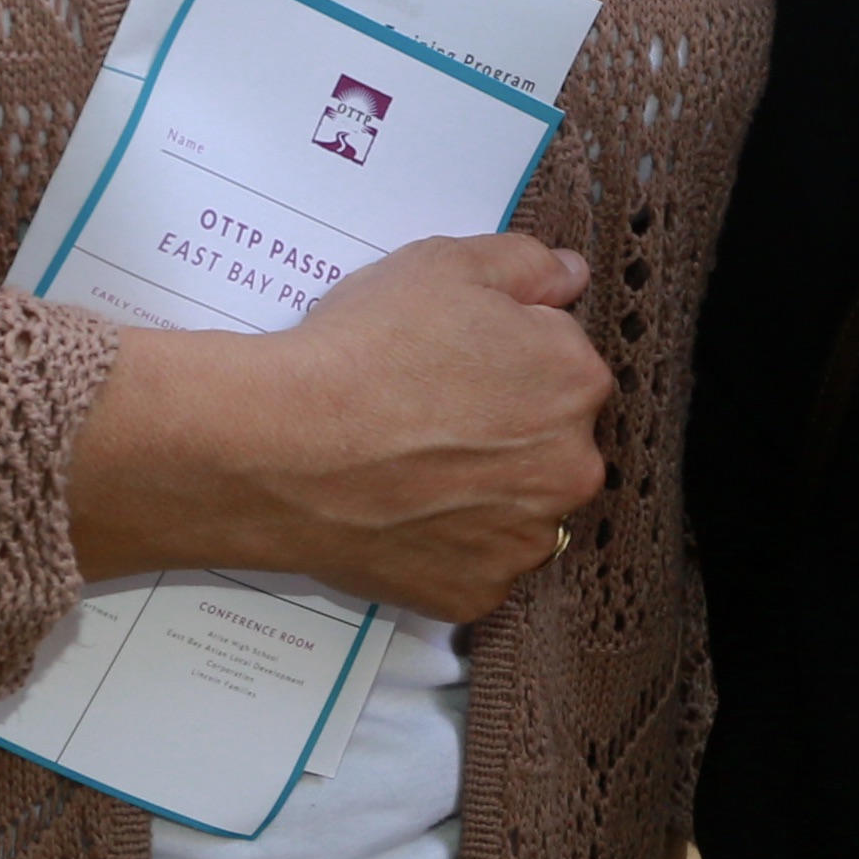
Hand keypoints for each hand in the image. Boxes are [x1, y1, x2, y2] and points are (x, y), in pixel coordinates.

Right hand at [70, 235, 606, 617]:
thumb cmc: (364, 349)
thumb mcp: (445, 265)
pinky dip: (445, 544)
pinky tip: (399, 512)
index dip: (507, 356)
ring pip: (517, 509)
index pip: (563, 364)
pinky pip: (474, 563)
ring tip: (411, 467)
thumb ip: (525, 265)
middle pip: (551, 443)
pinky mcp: (477, 594)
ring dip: (483, 492)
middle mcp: (572, 469)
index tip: (455, 359)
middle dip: (506, 428)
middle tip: (430, 415)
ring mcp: (525, 541)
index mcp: (577, 382)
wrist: (281, 445)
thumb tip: (570, 275)